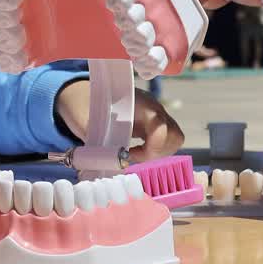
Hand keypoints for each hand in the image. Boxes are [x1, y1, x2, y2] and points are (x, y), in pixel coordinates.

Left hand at [53, 80, 183, 161]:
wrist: (88, 98)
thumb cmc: (87, 109)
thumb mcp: (87, 125)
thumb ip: (96, 144)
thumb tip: (101, 165)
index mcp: (137, 103)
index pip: (159, 125)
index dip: (150, 147)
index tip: (129, 154)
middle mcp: (153, 108)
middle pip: (174, 134)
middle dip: (158, 151)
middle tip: (135, 156)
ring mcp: (158, 115)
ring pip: (175, 138)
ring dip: (159, 152)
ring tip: (136, 155)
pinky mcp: (157, 124)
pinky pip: (168, 140)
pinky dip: (157, 150)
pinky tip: (138, 151)